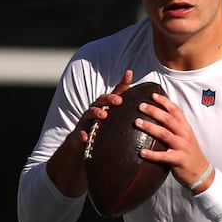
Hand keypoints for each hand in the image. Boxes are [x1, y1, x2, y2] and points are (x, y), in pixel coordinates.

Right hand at [46, 70, 134, 196]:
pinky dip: (82, 135)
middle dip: (109, 99)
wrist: (82, 146)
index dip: (122, 84)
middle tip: (119, 100)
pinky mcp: (78, 135)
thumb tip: (143, 93)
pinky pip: (79, 135)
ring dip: (96, 113)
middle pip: (101, 101)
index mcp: (104, 107)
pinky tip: (85, 138)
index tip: (130, 74)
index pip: (114, 93)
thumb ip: (125, 106)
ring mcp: (85, 122)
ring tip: (103, 115)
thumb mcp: (114, 118)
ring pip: (89, 114)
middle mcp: (94, 111)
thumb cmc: (102, 129)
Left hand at [133, 92, 212, 192]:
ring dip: (149, 127)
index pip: (175, 110)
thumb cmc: (189, 153)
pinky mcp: (178, 159)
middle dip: (153, 111)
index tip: (152, 95)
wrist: (200, 171)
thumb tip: (158, 117)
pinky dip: (151, 154)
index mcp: (185, 127)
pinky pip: (163, 156)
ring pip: (164, 134)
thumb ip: (175, 127)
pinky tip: (141, 152)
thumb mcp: (185, 136)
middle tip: (140, 106)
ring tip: (137, 122)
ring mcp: (181, 146)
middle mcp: (184, 134)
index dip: (164, 101)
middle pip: (167, 119)